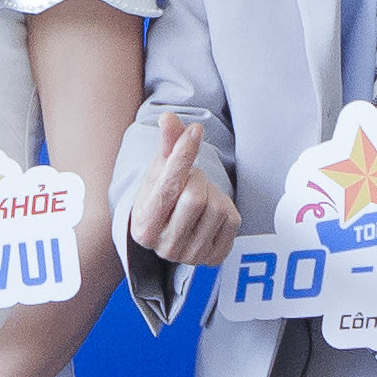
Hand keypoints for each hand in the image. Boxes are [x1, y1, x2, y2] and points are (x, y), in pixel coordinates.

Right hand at [128, 125, 242, 269]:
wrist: (170, 230)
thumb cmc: (161, 197)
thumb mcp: (158, 172)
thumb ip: (166, 145)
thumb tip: (169, 118)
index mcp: (144, 226)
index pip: (167, 187)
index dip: (182, 155)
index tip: (194, 131)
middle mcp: (164, 247)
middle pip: (194, 198)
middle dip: (197, 179)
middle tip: (190, 179)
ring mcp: (190, 256)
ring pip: (216, 208)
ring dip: (212, 193)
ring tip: (200, 196)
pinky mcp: (214, 258)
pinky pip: (232, 221)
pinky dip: (226, 208)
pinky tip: (211, 212)